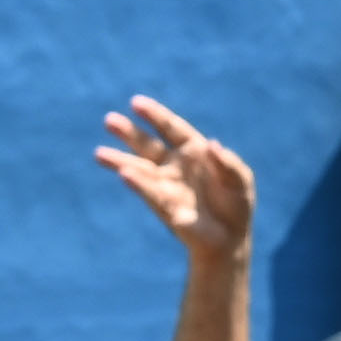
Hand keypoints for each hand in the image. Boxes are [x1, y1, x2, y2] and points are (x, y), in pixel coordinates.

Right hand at [95, 98, 255, 262]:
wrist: (228, 238)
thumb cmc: (235, 204)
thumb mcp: (240, 181)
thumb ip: (229, 164)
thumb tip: (213, 144)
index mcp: (194, 151)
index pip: (172, 129)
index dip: (155, 115)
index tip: (136, 102)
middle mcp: (174, 164)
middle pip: (148, 145)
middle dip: (130, 133)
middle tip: (109, 120)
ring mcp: (164, 184)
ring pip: (139, 168)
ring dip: (121, 160)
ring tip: (100, 154)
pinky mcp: (162, 205)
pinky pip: (149, 191)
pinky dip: (138, 183)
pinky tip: (123, 174)